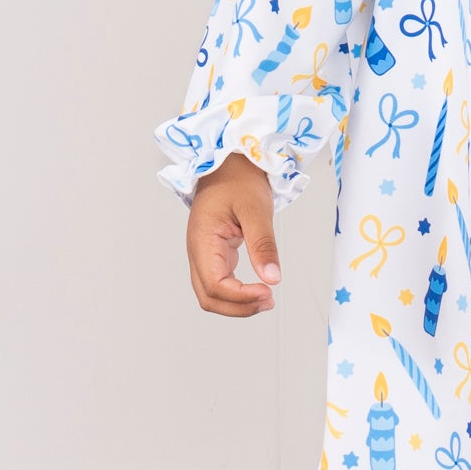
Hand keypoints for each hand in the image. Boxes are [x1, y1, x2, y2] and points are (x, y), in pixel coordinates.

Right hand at [186, 152, 282, 313]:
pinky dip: (237, 292)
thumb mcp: (256, 209)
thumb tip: (273, 279)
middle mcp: (198, 251)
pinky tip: (258, 288)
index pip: (214, 285)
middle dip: (237, 307)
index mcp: (202, 241)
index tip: (268, 292)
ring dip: (237, 303)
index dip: (240, 296)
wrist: (229, 162)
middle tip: (269, 300)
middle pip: (208, 296)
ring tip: (266, 298)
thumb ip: (263, 244)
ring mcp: (204, 254)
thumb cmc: (239, 179)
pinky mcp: (214, 253)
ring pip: (212, 293)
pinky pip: (220, 282)